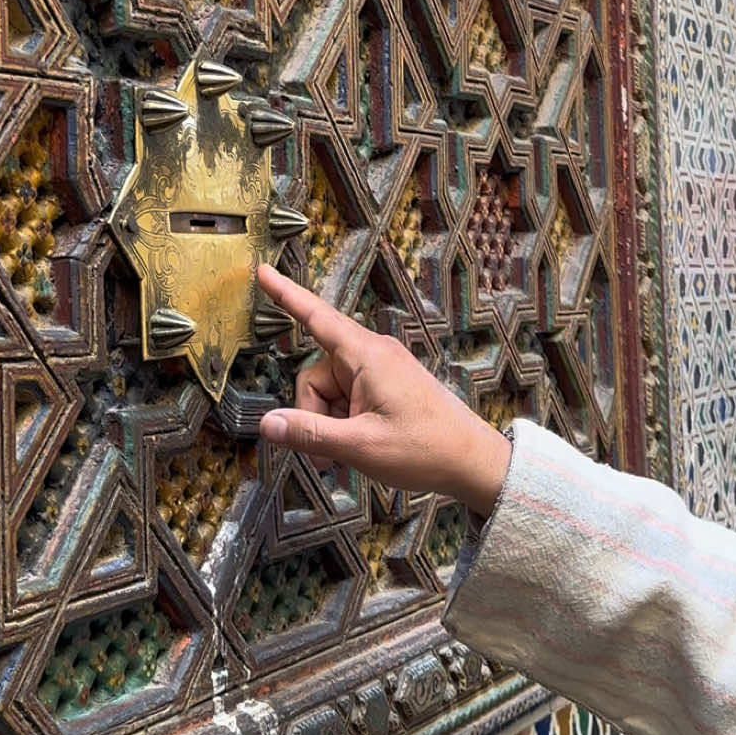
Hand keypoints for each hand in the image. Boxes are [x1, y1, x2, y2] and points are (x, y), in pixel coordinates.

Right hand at [256, 265, 511, 516]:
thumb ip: (309, 433)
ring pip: (329, 392)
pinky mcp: (386, 385)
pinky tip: (357, 447)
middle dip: (313, 413)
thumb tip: (267, 424)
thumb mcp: (360, 446)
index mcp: (367, 356)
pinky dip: (344, 423)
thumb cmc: (425, 449)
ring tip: (349, 454)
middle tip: (328, 454)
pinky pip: (348, 398)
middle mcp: (372, 355)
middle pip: (315, 376)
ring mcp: (380, 370)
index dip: (285, 295)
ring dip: (329, 424)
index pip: (316, 317)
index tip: (263, 272)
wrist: (472, 462)